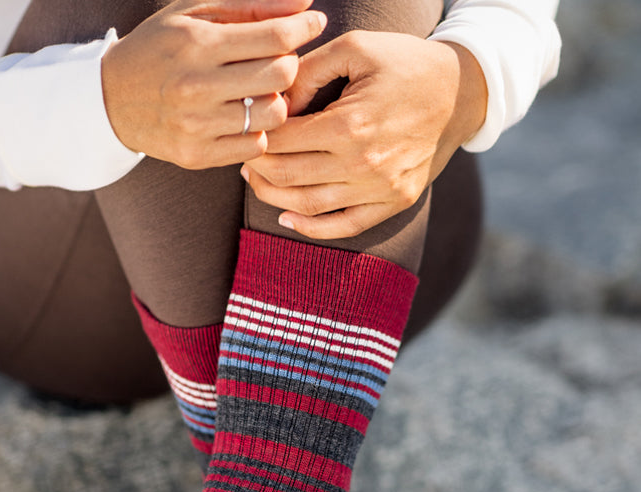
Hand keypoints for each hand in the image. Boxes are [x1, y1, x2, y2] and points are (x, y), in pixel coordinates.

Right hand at [101, 0, 326, 168]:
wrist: (110, 100)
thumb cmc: (159, 49)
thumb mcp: (194, 13)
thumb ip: (250, 6)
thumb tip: (303, 5)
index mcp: (197, 44)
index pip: (274, 37)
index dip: (303, 28)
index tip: (314, 23)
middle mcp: (196, 86)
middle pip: (281, 76)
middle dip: (289, 64)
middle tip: (278, 60)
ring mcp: (197, 125)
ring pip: (273, 114)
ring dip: (276, 100)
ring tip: (259, 91)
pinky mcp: (197, 155)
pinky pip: (255, 145)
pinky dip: (258, 130)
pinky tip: (244, 117)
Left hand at [241, 31, 486, 237]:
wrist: (460, 93)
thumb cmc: (404, 64)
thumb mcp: (356, 49)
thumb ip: (308, 71)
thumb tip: (273, 102)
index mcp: (349, 125)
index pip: (282, 140)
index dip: (256, 136)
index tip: (247, 128)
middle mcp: (363, 164)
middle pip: (288, 176)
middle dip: (257, 168)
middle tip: (244, 158)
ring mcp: (380, 189)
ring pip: (308, 206)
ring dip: (274, 198)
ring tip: (259, 182)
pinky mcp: (394, 203)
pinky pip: (344, 227)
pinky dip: (311, 228)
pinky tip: (288, 218)